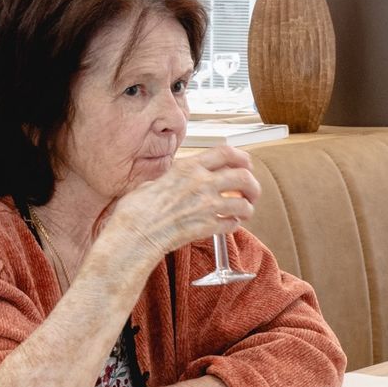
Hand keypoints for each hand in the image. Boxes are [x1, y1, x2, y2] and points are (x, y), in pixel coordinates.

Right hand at [99, 145, 259, 269]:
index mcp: (188, 168)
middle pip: (243, 177)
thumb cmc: (137, 209)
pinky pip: (233, 223)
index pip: (226, 153)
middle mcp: (202, 183)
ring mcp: (207, 206)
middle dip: (253, 185)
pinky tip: (229, 223)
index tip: (246, 164)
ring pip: (243, 203)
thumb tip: (178, 179)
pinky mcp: (208, 226)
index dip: (242, 158)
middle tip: (251, 192)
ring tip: (244, 210)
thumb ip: (174, 177)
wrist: (135, 233)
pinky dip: (235, 224)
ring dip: (247, 207)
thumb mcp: (154, 181)